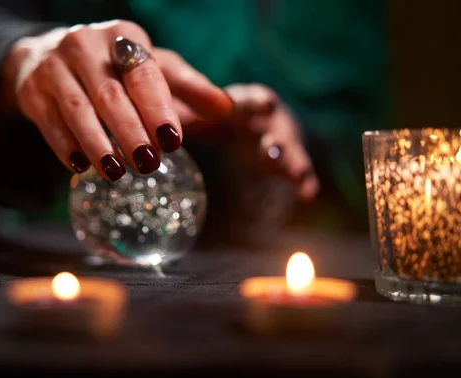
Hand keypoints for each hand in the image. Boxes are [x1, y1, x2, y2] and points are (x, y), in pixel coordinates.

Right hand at [1, 21, 232, 180]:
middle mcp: (85, 46)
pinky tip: (81, 166)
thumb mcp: (149, 68)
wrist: (44, 56)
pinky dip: (66, 146)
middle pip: (111, 95)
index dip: (158, 108)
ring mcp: (54, 67)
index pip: (143, 74)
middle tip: (148, 164)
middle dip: (130, 132)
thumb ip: (187, 87)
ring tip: (116, 171)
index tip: (172, 141)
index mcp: (123, 37)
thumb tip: (226, 108)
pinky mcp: (31, 90)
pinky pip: (50, 122)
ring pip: (78, 109)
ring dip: (98, 143)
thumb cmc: (111, 67)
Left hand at [175, 83, 318, 201]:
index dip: (256, 102)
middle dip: (275, 136)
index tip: (263, 106)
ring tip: (296, 176)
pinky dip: (304, 181)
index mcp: (244, 103)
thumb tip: (151, 127)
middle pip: (275, 125)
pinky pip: (298, 171)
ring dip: (291, 160)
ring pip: (290, 149)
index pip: (252, 98)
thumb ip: (182, 117)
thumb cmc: (216, 112)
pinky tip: (308, 195)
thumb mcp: (200, 112)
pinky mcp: (287, 160)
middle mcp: (267, 120)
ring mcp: (280, 140)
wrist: (244, 121)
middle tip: (272, 148)